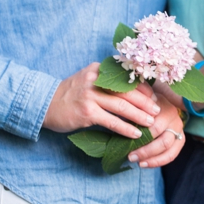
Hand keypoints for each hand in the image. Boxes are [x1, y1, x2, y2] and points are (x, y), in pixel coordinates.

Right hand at [43, 62, 160, 139]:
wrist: (46, 103)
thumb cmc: (70, 94)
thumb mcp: (87, 80)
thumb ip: (106, 81)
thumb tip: (134, 90)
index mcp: (98, 70)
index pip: (126, 77)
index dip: (142, 87)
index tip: (153, 96)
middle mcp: (94, 80)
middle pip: (127, 91)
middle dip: (145, 102)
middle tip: (157, 110)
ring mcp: (90, 96)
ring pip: (122, 106)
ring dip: (140, 116)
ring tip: (151, 123)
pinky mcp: (87, 112)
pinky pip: (112, 121)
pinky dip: (126, 128)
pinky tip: (135, 134)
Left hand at [127, 90, 184, 167]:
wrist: (160, 101)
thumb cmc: (144, 102)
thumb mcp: (138, 99)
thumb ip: (133, 104)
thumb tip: (123, 109)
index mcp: (164, 107)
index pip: (154, 124)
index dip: (140, 134)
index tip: (127, 141)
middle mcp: (174, 118)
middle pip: (162, 139)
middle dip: (145, 150)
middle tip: (130, 155)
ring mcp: (179, 129)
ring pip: (167, 148)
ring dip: (151, 158)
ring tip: (137, 162)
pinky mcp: (181, 140)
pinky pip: (171, 155)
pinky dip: (157, 162)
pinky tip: (144, 164)